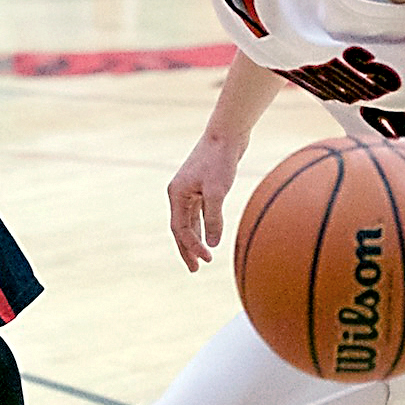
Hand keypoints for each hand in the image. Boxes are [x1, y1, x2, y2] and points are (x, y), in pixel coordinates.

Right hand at [168, 133, 244, 271]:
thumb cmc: (220, 160)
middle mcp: (179, 192)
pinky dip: (203, 225)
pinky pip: (199, 212)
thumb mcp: (218, 191)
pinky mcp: (203, 185)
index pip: (180, 229)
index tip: (207, 260)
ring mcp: (190, 189)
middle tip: (195, 270)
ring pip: (190, 220)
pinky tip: (210, 234)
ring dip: (195, 239)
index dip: (191, 247)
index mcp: (177, 194)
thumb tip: (212, 243)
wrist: (228, 134)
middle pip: (180, 228)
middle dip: (187, 249)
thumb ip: (214, 218)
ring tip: (203, 257)